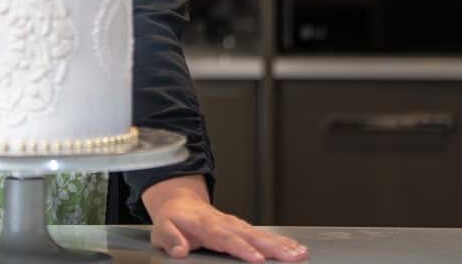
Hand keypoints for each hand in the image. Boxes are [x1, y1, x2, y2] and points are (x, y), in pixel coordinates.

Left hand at [143, 176, 307, 261]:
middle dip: (272, 247)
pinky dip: (281, 241)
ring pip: (261, 234)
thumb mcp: (162, 229)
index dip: (241, 248)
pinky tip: (296, 248)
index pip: (225, 238)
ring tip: (300, 253)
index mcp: (205, 225)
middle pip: (251, 235)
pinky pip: (263, 235)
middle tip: (292, 256)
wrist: (180, 203)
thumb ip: (170, 239)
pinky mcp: (243, 229)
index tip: (257, 259)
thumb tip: (179, 249)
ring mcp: (236, 225)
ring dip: (282, 244)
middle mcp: (224, 223)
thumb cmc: (173, 220)